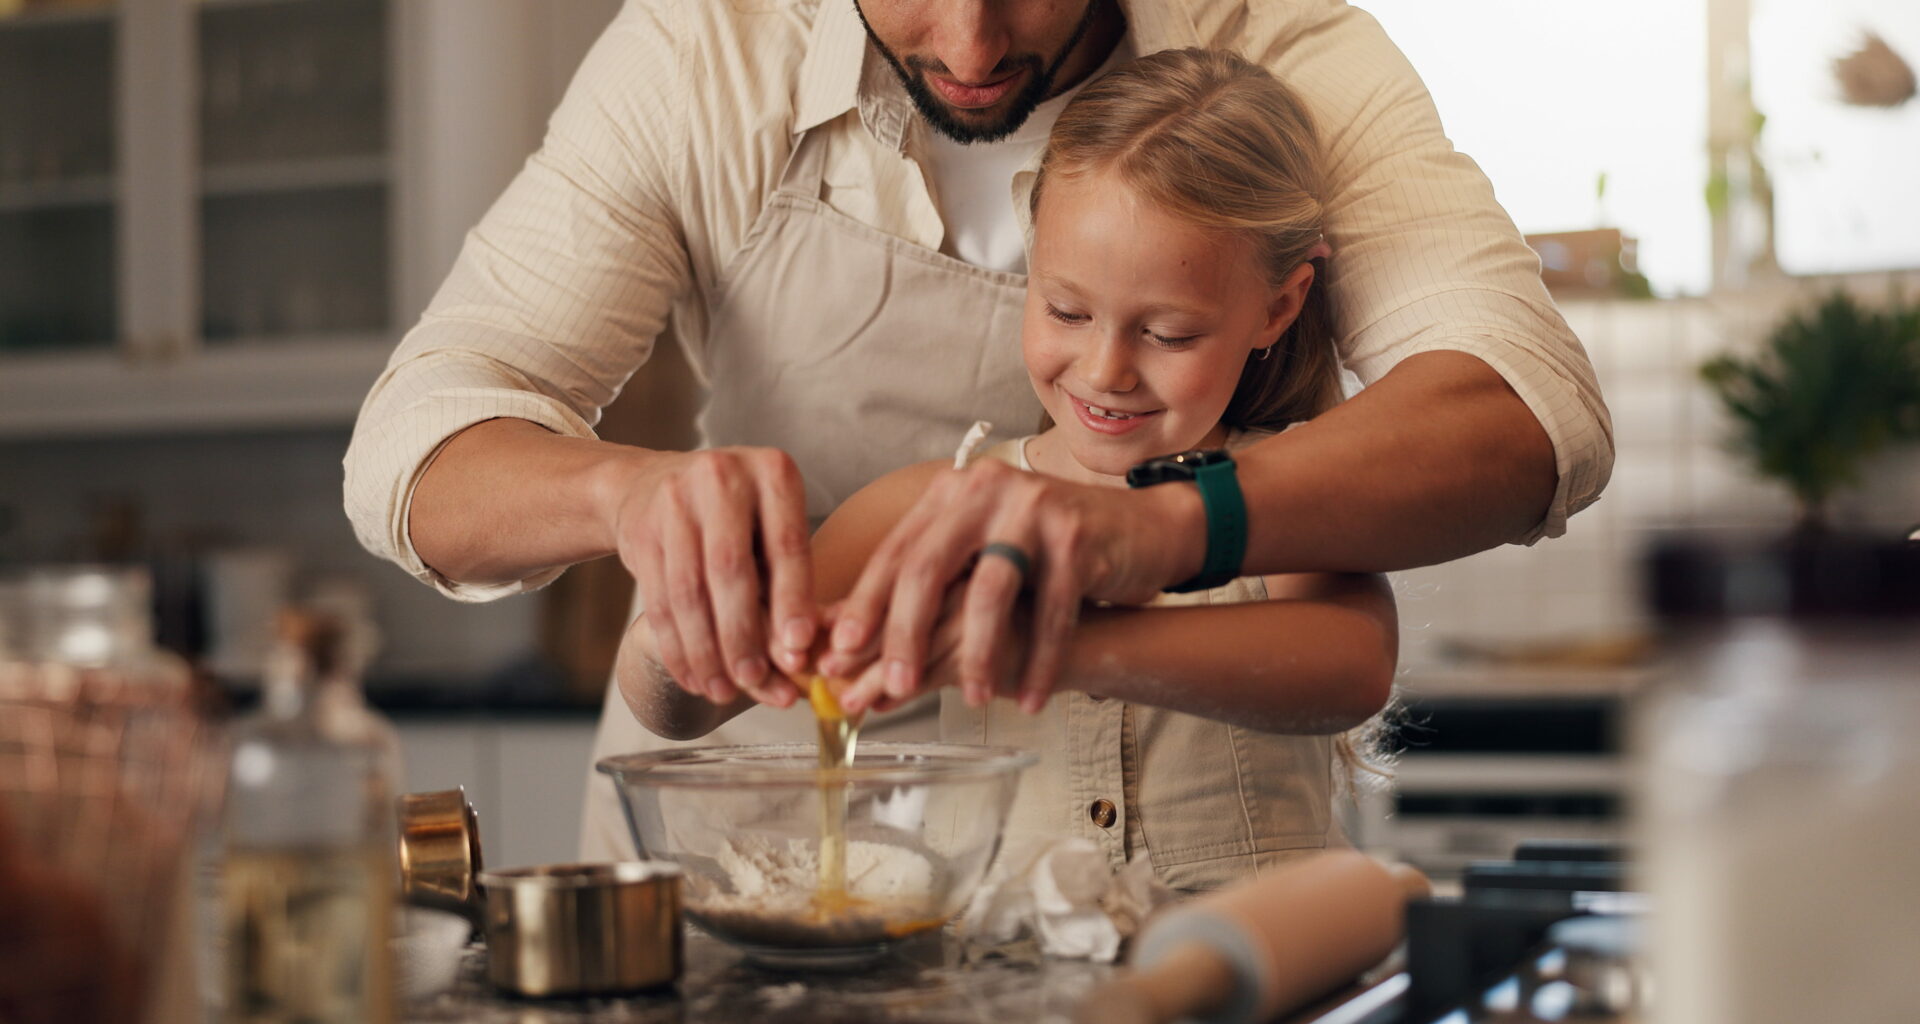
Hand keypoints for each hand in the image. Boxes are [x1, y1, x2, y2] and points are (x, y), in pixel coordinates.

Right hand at [607, 447, 815, 708]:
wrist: (654, 485)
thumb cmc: (738, 521)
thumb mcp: (772, 533)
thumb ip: (786, 588)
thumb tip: (794, 660)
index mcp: (772, 471)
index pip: (786, 543)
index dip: (793, 599)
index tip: (800, 647)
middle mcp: (721, 477)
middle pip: (731, 570)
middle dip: (743, 635)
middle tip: (755, 681)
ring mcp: (673, 501)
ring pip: (689, 592)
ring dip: (707, 651)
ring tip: (723, 690)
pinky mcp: (639, 531)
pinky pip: (658, 601)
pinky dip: (677, 647)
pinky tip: (693, 677)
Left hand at [819, 459, 1194, 713]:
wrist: (1142, 530)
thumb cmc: (1048, 556)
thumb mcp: (983, 554)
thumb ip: (932, 584)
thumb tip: (852, 643)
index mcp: (953, 493)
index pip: (897, 552)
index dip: (865, 605)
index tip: (837, 654)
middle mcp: (986, 489)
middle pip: (931, 567)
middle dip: (907, 633)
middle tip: (892, 687)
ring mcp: (1034, 508)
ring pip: (990, 592)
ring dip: (978, 654)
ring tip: (971, 699)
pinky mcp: (1078, 535)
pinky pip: (1051, 611)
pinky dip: (1038, 661)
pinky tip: (1029, 698)